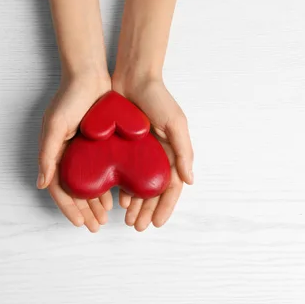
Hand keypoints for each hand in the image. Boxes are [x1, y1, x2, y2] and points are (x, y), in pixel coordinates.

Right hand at [38, 74, 112, 231]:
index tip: (80, 223)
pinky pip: (101, 171)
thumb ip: (47, 155)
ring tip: (106, 217)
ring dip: (95, 202)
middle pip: (74, 191)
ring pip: (88, 184)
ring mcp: (83, 152)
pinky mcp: (98, 146)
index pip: (59, 189)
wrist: (89, 75)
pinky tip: (115, 197)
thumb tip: (42, 185)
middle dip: (84, 211)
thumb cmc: (69, 98)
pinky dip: (106, 185)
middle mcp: (67, 156)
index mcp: (54, 154)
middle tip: (96, 226)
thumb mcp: (55, 126)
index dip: (68, 208)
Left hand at [112, 75, 193, 229]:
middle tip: (137, 226)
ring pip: (137, 186)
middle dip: (147, 211)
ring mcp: (139, 153)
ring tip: (126, 218)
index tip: (156, 223)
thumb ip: (183, 151)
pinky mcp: (122, 147)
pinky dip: (120, 187)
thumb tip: (189, 181)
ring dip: (134, 204)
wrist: (132, 77)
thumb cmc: (158, 98)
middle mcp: (157, 156)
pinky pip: (122, 172)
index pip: (171, 187)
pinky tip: (116, 199)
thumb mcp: (175, 123)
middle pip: (153, 192)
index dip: (165, 207)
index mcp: (172, 153)